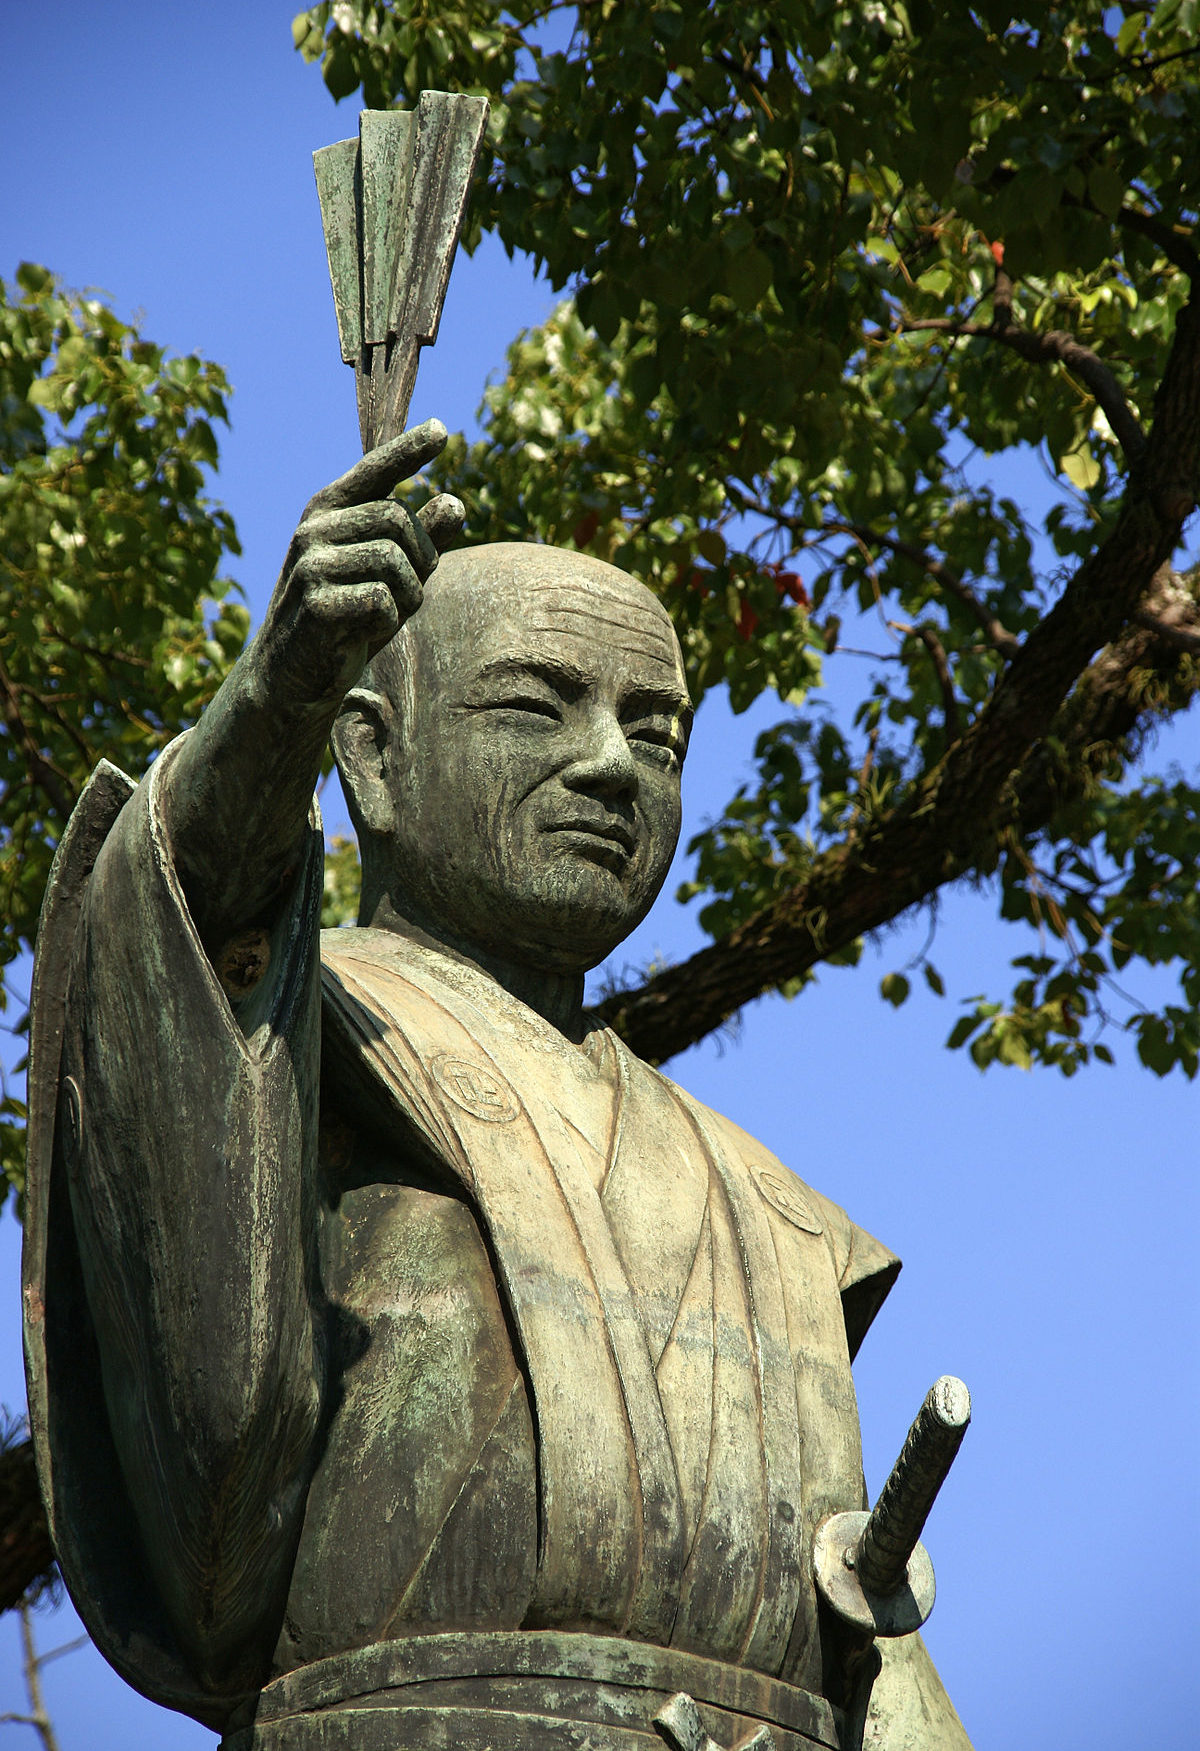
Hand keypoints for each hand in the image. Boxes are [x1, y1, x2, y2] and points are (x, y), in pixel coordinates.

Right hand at [260, 419, 464, 704]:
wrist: (290, 676)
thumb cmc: (345, 618)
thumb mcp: (387, 575)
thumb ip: (419, 541)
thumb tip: (456, 503)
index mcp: (329, 510)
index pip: (375, 471)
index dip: (409, 451)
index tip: (442, 430)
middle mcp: (315, 527)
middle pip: (397, 520)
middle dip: (421, 559)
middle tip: (409, 592)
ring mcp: (310, 563)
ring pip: (393, 561)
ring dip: (406, 596)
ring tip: (383, 616)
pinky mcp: (314, 603)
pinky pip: (380, 601)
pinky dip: (386, 623)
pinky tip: (362, 633)